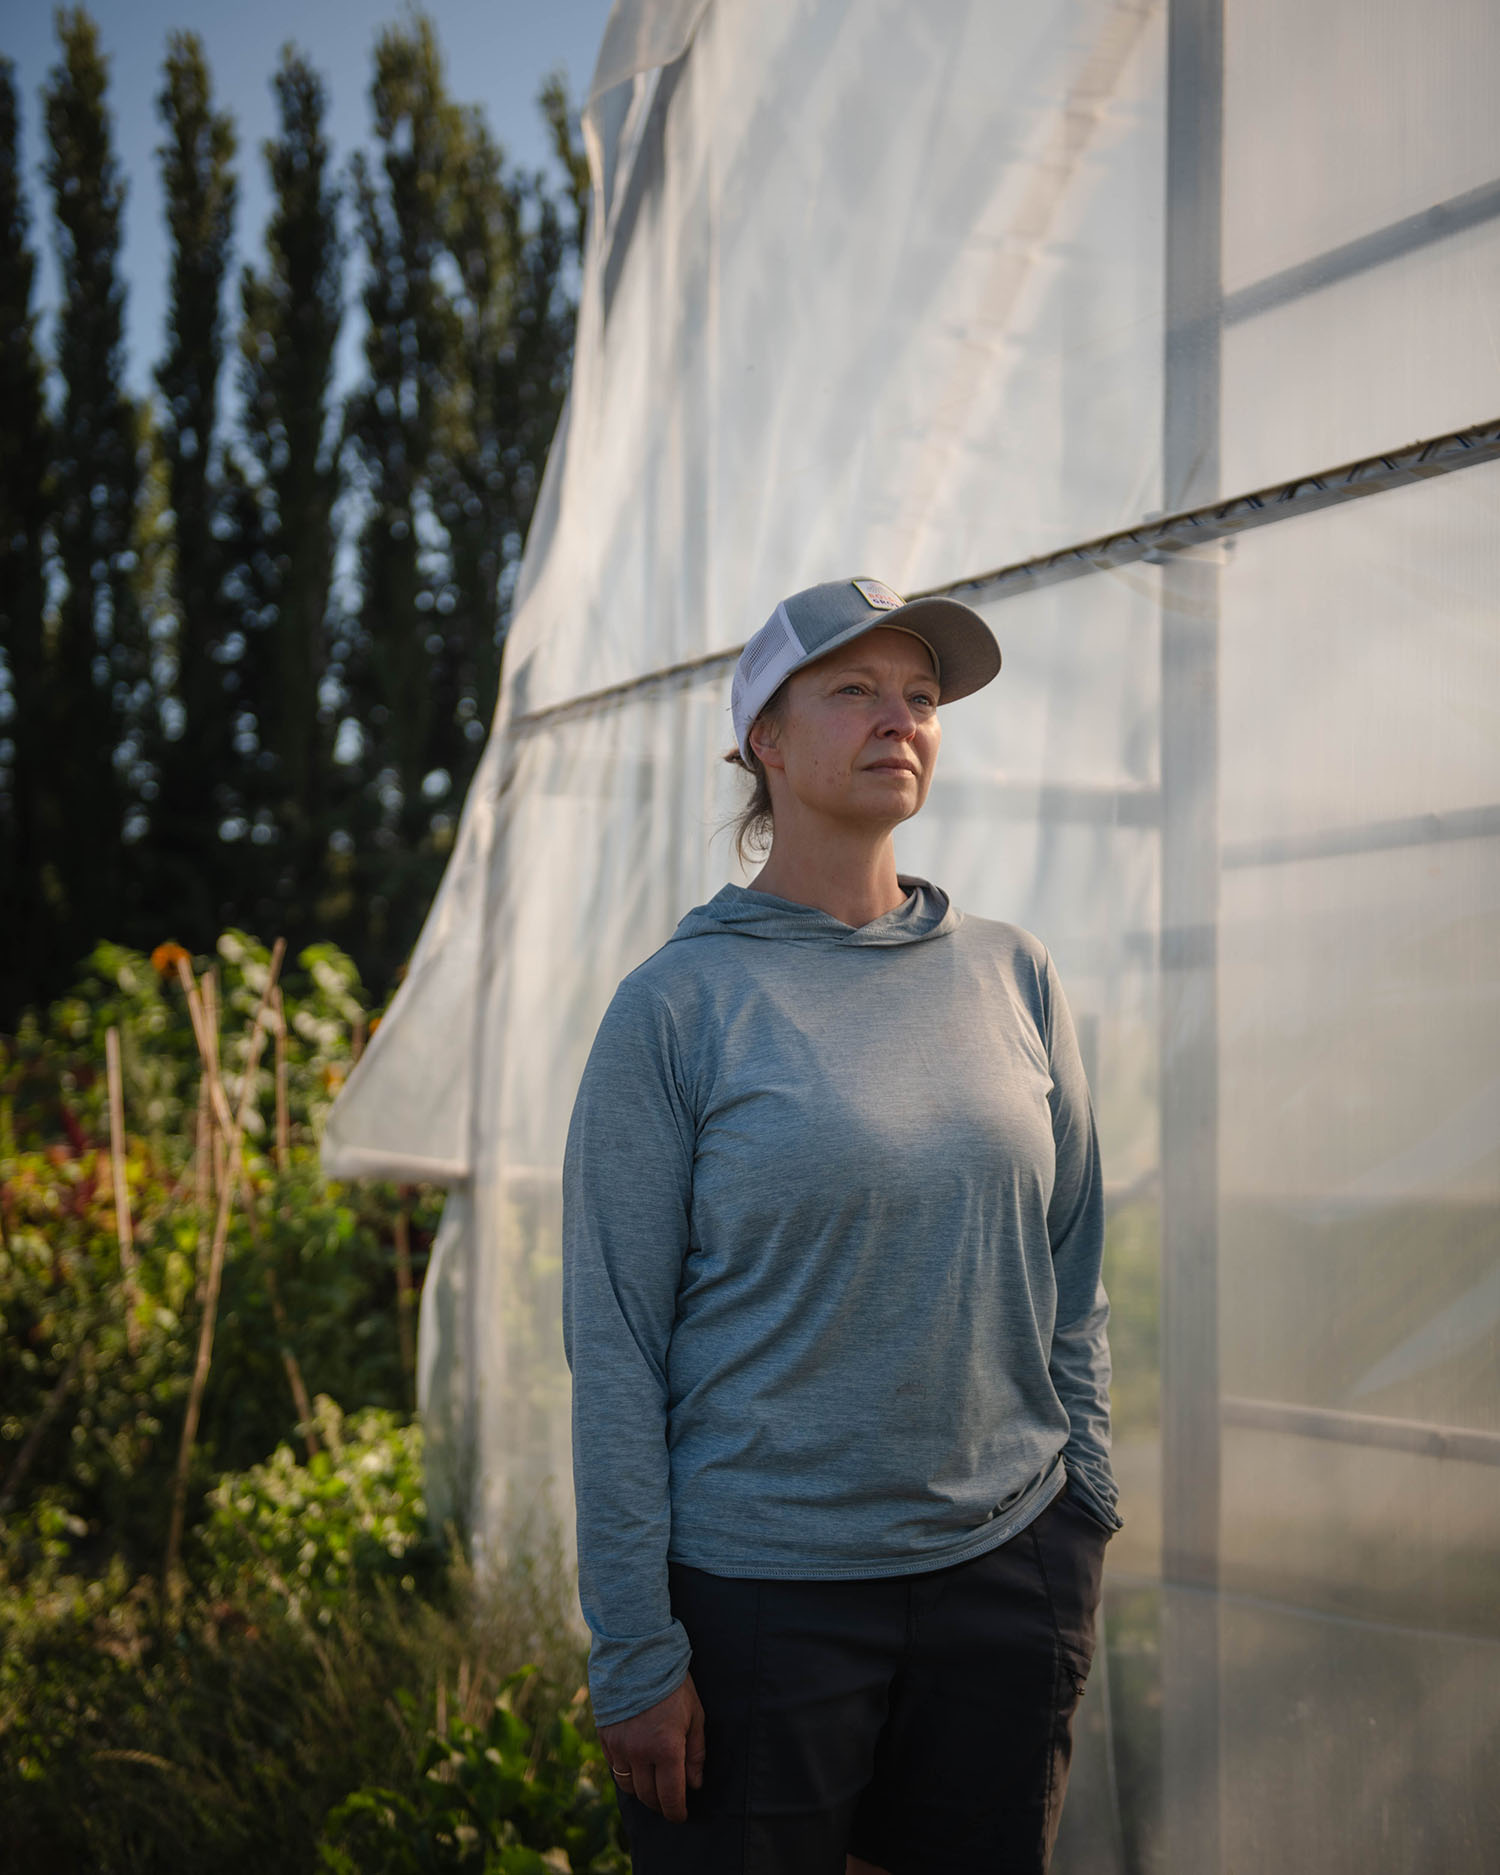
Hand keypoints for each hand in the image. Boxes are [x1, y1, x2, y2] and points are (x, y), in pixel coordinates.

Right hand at [598, 1671, 705, 1822]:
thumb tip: (695, 1783)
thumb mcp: (695, 1715)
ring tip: (653, 1786)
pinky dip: (626, 1774)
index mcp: (667, 1749)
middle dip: (661, 1804)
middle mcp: (640, 1753)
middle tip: (670, 1801)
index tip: (682, 1815)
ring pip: (629, 1787)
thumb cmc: (673, 1683)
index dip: (677, 1812)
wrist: (638, 1654)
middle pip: (648, 1797)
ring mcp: (619, 1747)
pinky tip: (637, 1767)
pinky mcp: (605, 1738)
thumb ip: (696, 1753)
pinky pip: (615, 1768)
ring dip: (642, 1792)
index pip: (671, 1797)